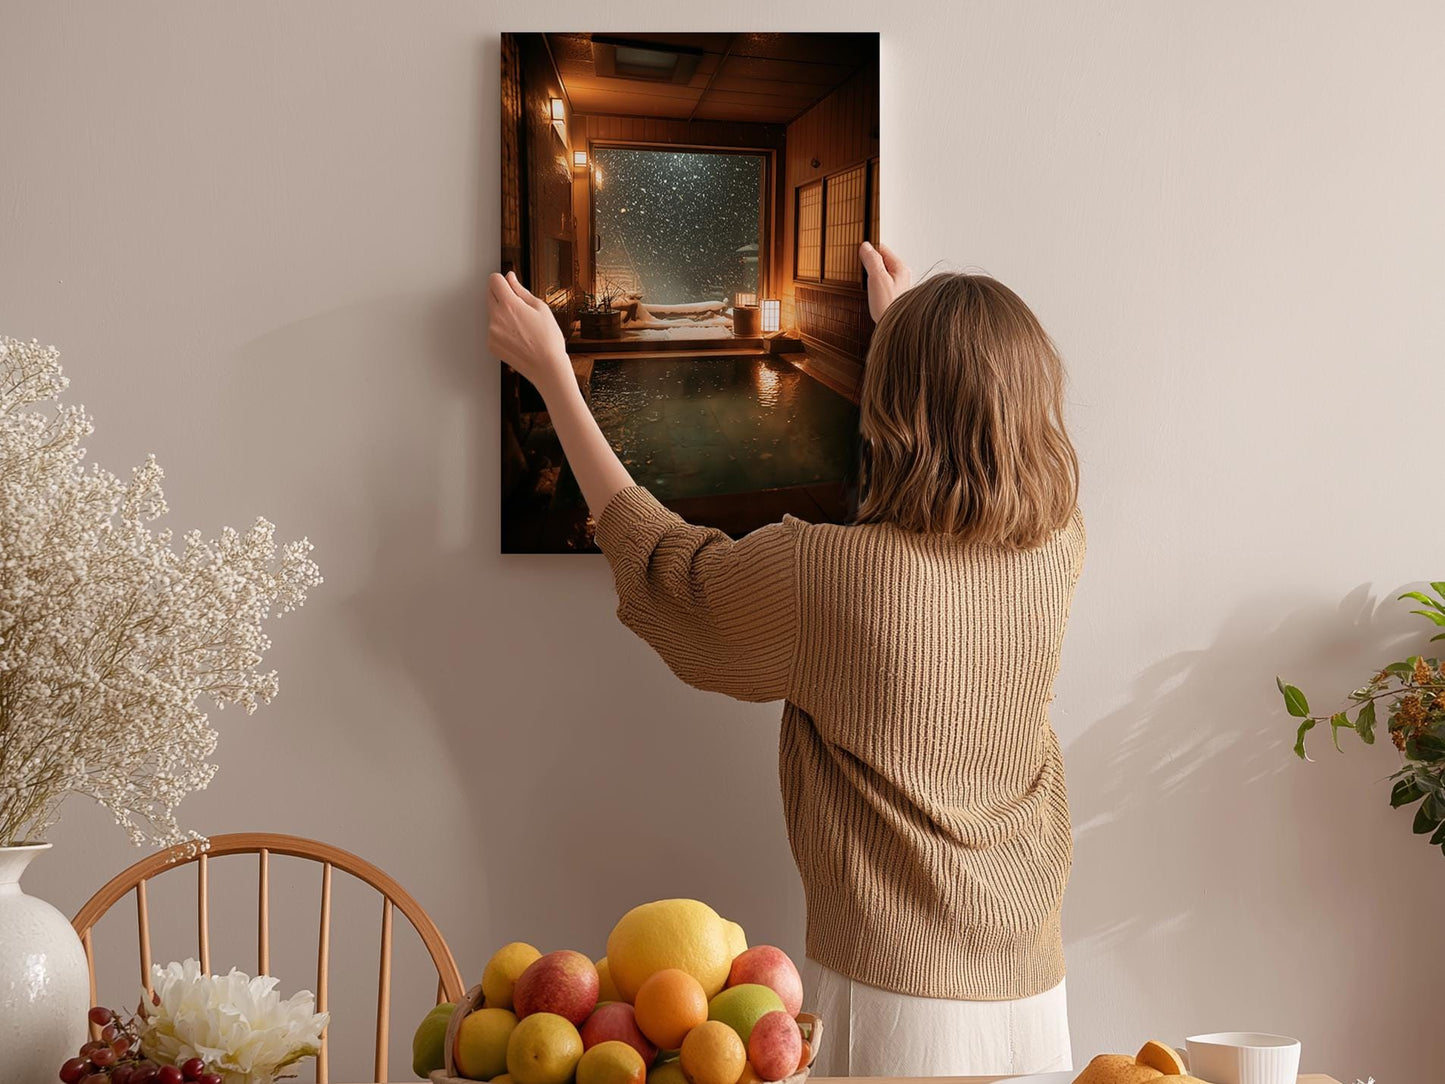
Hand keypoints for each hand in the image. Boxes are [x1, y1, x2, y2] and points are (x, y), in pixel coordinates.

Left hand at [487, 271, 570, 391]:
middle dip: (501, 294)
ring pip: (492, 313)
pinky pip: (493, 329)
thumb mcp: (540, 308)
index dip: (502, 279)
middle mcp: (496, 317)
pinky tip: (518, 337)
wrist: (547, 367)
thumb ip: (521, 290)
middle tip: (519, 306)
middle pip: (489, 294)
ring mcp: (491, 332)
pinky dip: (502, 329)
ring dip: (502, 313)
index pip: (494, 280)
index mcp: (509, 305)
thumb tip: (510, 278)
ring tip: (522, 326)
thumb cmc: (548, 339)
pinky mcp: (491, 344)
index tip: (508, 284)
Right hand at [859, 241, 911, 321]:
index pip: (882, 249)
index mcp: (900, 268)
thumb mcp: (878, 279)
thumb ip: (872, 260)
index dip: (868, 250)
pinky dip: (872, 285)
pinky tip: (867, 291)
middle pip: (881, 260)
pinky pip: (880, 284)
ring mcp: (897, 286)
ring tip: (862, 281)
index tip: (857, 253)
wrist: (895, 330)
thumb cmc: (889, 307)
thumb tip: (866, 246)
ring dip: (870, 275)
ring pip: (880, 273)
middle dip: (868, 262)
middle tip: (857, 267)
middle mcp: (901, 276)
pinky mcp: (892, 296)